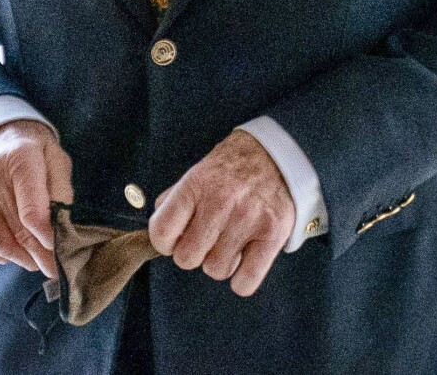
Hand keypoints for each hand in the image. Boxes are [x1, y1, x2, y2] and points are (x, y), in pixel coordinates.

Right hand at [0, 119, 72, 277]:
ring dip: (21, 259)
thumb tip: (63, 227)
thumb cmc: (30, 147)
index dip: (48, 239)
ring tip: (37, 264)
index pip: (32, 213)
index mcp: (20, 157)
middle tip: (55, 270)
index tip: (61, 254)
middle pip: (17, 230)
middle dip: (40, 255)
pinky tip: (11, 256)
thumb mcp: (53, 156)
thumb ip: (61, 189)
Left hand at [148, 129, 294, 296]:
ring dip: (219, 263)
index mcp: (196, 183)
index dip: (164, 242)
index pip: (161, 231)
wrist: (278, 154)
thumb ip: (176, 199)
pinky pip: (245, 281)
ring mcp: (248, 218)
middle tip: (206, 240)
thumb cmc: (232, 168)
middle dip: (193, 253)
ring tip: (228, 243)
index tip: (176, 239)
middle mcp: (220, 200)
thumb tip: (158, 230)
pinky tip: (244, 260)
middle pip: (187, 258)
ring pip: (216, 270)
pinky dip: (241, 279)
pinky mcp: (272, 235)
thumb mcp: (199, 172)